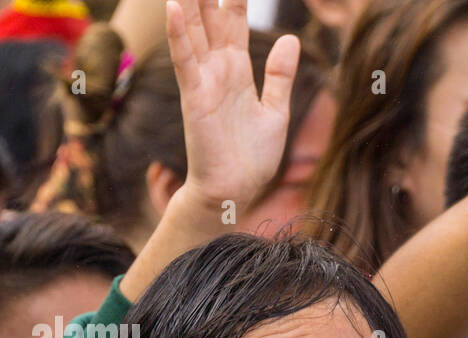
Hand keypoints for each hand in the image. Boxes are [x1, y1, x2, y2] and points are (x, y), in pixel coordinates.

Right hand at [165, 0, 298, 214]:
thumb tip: (291, 39)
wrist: (236, 189)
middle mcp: (218, 69)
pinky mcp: (195, 97)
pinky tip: (176, 8)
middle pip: (211, 17)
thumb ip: (280, 76)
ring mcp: (204, 80)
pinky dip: (180, 35)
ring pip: (195, 30)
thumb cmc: (253, 157)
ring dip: (191, 2)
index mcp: (238, 70)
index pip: (234, 21)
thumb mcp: (276, 111)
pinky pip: (186, 60)